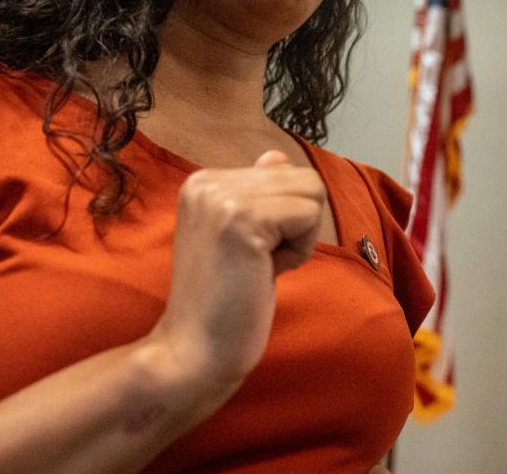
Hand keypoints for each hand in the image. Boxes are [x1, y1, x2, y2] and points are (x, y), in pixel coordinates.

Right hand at [149, 150, 326, 389]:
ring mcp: (221, 197)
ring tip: (259, 267)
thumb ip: (258, 194)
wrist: (194, 351)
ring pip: (313, 193)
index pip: (287, 172)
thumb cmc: (226, 300)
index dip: (285, 221)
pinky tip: (264, 273)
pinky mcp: (241, 219)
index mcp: (203, 181)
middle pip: (305, 179)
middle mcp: (206, 180)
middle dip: (298, 227)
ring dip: (300, 238)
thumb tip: (276, 155)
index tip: (248, 254)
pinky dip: (300, 250)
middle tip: (256, 264)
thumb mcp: (243, 235)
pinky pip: (309, 216)